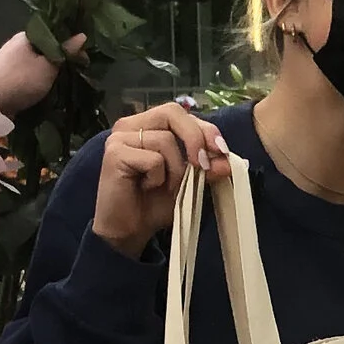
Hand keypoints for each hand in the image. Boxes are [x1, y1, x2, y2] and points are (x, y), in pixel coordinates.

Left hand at [0, 30, 84, 116]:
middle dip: (61, 57)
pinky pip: (28, 71)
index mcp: (26, 35)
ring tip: (65, 78)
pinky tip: (47, 84)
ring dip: (50, 68)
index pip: (53, 33)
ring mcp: (9, 59)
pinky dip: (39, 76)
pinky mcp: (6, 74)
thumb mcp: (48, 66)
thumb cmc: (22, 80)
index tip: (83, 56)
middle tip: (77, 69)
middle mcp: (16, 43)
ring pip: (36, 60)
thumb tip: (82, 35)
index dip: (70, 43)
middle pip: (45, 47)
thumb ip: (65, 51)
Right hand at [90, 102, 232, 256]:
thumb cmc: (153, 204)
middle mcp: (131, 125)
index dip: (204, 128)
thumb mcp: (188, 183)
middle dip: (195, 137)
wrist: (128, 230)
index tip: (222, 150)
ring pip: (165, 140)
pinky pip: (153, 158)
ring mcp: (120, 137)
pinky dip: (158, 177)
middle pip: (171, 113)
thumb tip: (228, 161)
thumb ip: (206, 168)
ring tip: (164, 186)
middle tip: (204, 164)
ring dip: (175, 169)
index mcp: (147, 125)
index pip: (179, 113)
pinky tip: (145, 187)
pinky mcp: (114, 153)